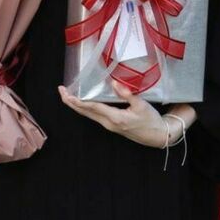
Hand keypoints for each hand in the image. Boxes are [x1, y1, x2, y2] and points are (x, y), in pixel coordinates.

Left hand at [58, 81, 173, 147]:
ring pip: (88, 114)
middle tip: (61, 91)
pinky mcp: (111, 124)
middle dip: (71, 102)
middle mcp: (109, 123)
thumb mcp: (142, 105)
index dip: (78, 100)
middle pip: (85, 112)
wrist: (158, 136)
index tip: (67, 94)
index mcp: (115, 118)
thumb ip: (127, 94)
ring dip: (77, 105)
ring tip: (67, 95)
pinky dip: (85, 108)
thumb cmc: (151, 120)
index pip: (92, 107)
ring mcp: (109, 125)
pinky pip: (94, 115)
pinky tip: (82, 102)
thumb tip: (114, 83)